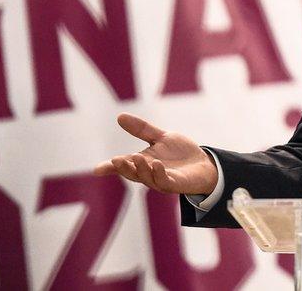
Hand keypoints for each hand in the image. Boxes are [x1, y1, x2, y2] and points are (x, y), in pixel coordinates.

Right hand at [93, 113, 218, 194]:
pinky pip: (165, 181)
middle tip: (116, 160)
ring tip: (136, 157)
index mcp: (144, 163)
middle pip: (133, 174)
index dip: (110, 168)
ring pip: (147, 178)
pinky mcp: (176, 184)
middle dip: (124, 168)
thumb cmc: (180, 153)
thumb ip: (142, 129)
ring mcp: (162, 180)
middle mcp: (150, 174)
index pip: (124, 166)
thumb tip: (120, 116)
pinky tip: (157, 164)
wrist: (204, 163)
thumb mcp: (161, 137)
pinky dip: (159, 174)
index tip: (97, 170)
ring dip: (141, 169)